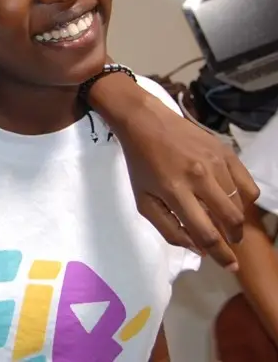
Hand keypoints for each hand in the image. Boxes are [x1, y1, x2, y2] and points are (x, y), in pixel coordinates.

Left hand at [114, 92, 259, 269]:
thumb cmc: (141, 164)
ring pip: (239, 203)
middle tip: (229, 243)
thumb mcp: (143, 200)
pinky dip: (243, 198)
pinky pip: (246, 183)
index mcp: (174, 192)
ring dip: (235, 219)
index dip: (221, 254)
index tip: (230, 265)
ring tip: (226, 222)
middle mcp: (198, 177)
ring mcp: (215, 162)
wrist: (145, 122)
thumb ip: (168, 228)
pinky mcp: (225, 151)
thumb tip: (198, 249)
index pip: (206, 232)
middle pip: (230, 220)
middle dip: (233, 239)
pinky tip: (231, 200)